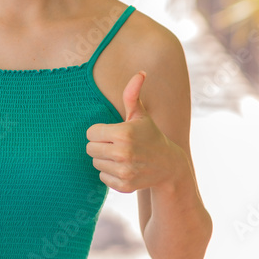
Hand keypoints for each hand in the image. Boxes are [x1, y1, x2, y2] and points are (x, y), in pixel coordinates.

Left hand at [86, 71, 180, 192]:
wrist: (168, 166)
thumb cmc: (150, 135)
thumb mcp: (141, 115)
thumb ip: (133, 94)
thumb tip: (140, 72)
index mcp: (124, 133)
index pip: (90, 133)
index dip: (100, 131)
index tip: (113, 132)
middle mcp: (123, 153)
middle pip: (90, 148)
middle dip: (100, 145)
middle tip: (116, 144)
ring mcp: (124, 171)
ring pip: (95, 163)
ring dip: (104, 159)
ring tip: (121, 156)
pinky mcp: (124, 186)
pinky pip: (102, 177)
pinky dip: (110, 173)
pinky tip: (124, 168)